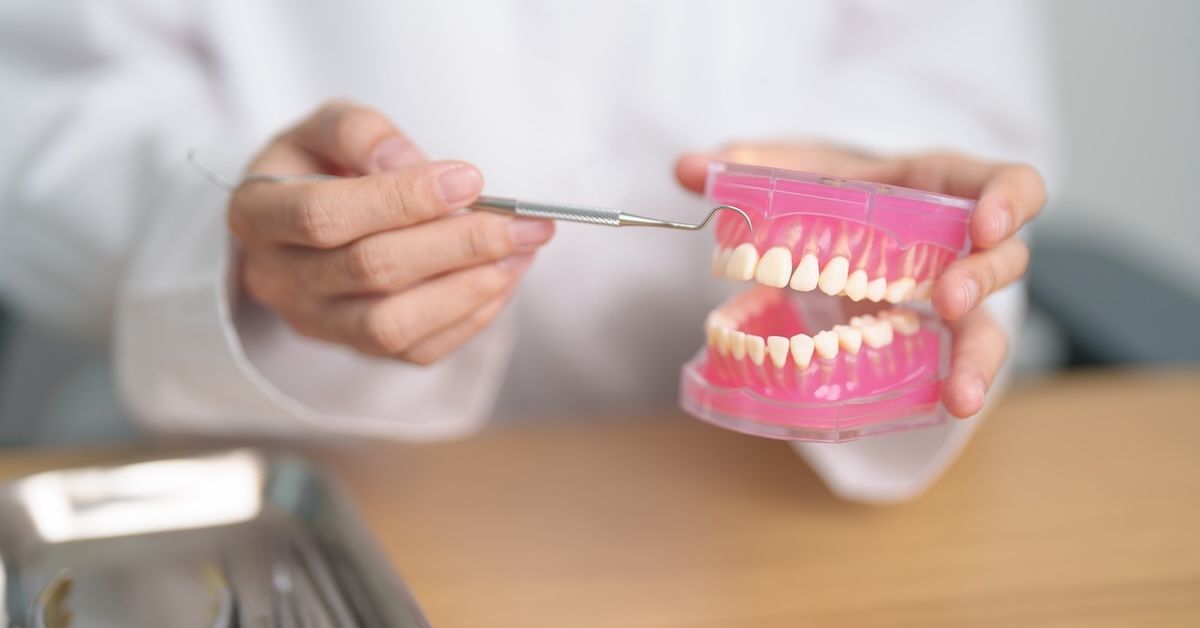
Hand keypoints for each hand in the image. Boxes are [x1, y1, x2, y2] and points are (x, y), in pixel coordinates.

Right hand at [228, 101, 554, 363]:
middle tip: (521, 221)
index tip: (470, 179)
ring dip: (470, 287)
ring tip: (521, 250)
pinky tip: (505, 276)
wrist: (300, 218)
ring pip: (394, 324)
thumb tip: (412, 165)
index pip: (325, 216)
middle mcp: (278, 279)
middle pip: (371, 272)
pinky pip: (418, 349)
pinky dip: (472, 316)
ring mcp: (318, 323)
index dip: (401, 200)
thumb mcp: (325, 127)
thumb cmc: (318, 166)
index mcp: (257, 214)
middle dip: (458, 244)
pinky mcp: (358, 350)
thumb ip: (360, 133)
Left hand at [675, 144, 1044, 417]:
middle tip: (946, 300)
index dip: (1008, 201)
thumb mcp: (803, 167)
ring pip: (988, 324)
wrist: (842, 218)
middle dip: (983, 279)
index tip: (984, 222)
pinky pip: (952, 361)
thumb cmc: (839, 186)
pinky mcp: (929, 338)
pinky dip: (949, 385)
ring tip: (960, 394)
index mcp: (941, 186)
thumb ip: (750, 163)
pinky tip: (940, 409)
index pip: (1006, 184)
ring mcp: (951, 296)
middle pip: (1004, 260)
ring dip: (979, 358)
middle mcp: (960, 244)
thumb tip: (685, 167)